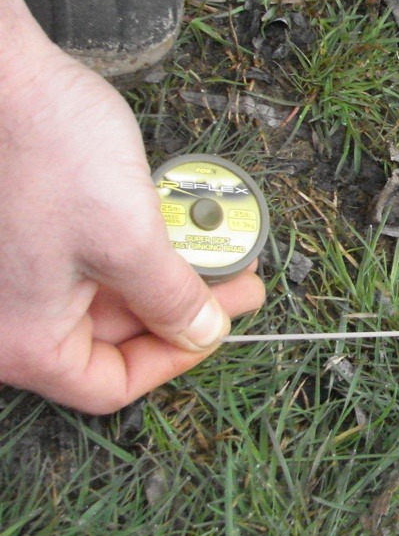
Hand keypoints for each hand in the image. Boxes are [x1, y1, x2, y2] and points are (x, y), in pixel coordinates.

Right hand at [0, 0, 265, 413]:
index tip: (221, 322)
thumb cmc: (52, 151)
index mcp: (22, 337)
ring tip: (218, 245)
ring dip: (163, 275)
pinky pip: (82, 262)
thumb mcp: (130, 236)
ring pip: (100, 298)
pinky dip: (130, 250)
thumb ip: (172, 297)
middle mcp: (6, 317)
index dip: (176, 358)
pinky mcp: (22, 236)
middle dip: (180, 307)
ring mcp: (11, 276)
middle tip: (239, 278)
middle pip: (107, 340)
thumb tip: (202, 332)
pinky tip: (171, 222)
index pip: (109, 385)